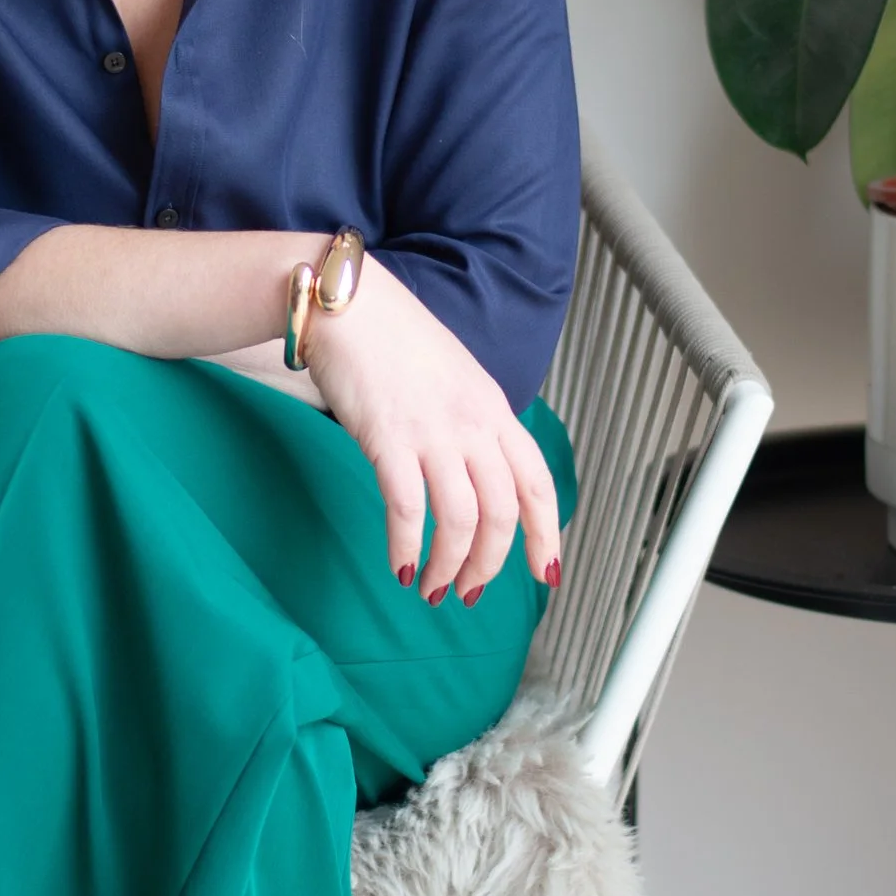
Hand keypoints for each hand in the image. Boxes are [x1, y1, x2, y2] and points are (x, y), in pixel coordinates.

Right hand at [302, 256, 561, 602]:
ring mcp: (433, 432)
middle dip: (489, 564)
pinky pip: (408, 508)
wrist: (349, 303)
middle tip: (469, 593)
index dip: (546, 534)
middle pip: (503, 512)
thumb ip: (473, 424)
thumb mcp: (456, 379)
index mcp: (494, 410)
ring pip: (462, 520)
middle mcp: (474, 424)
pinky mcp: (389, 438)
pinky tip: (398, 565)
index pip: (538, 482)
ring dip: (449, 567)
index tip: (544, 573)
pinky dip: (407, 546)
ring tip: (431, 588)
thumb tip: (476, 474)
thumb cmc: (394, 342)